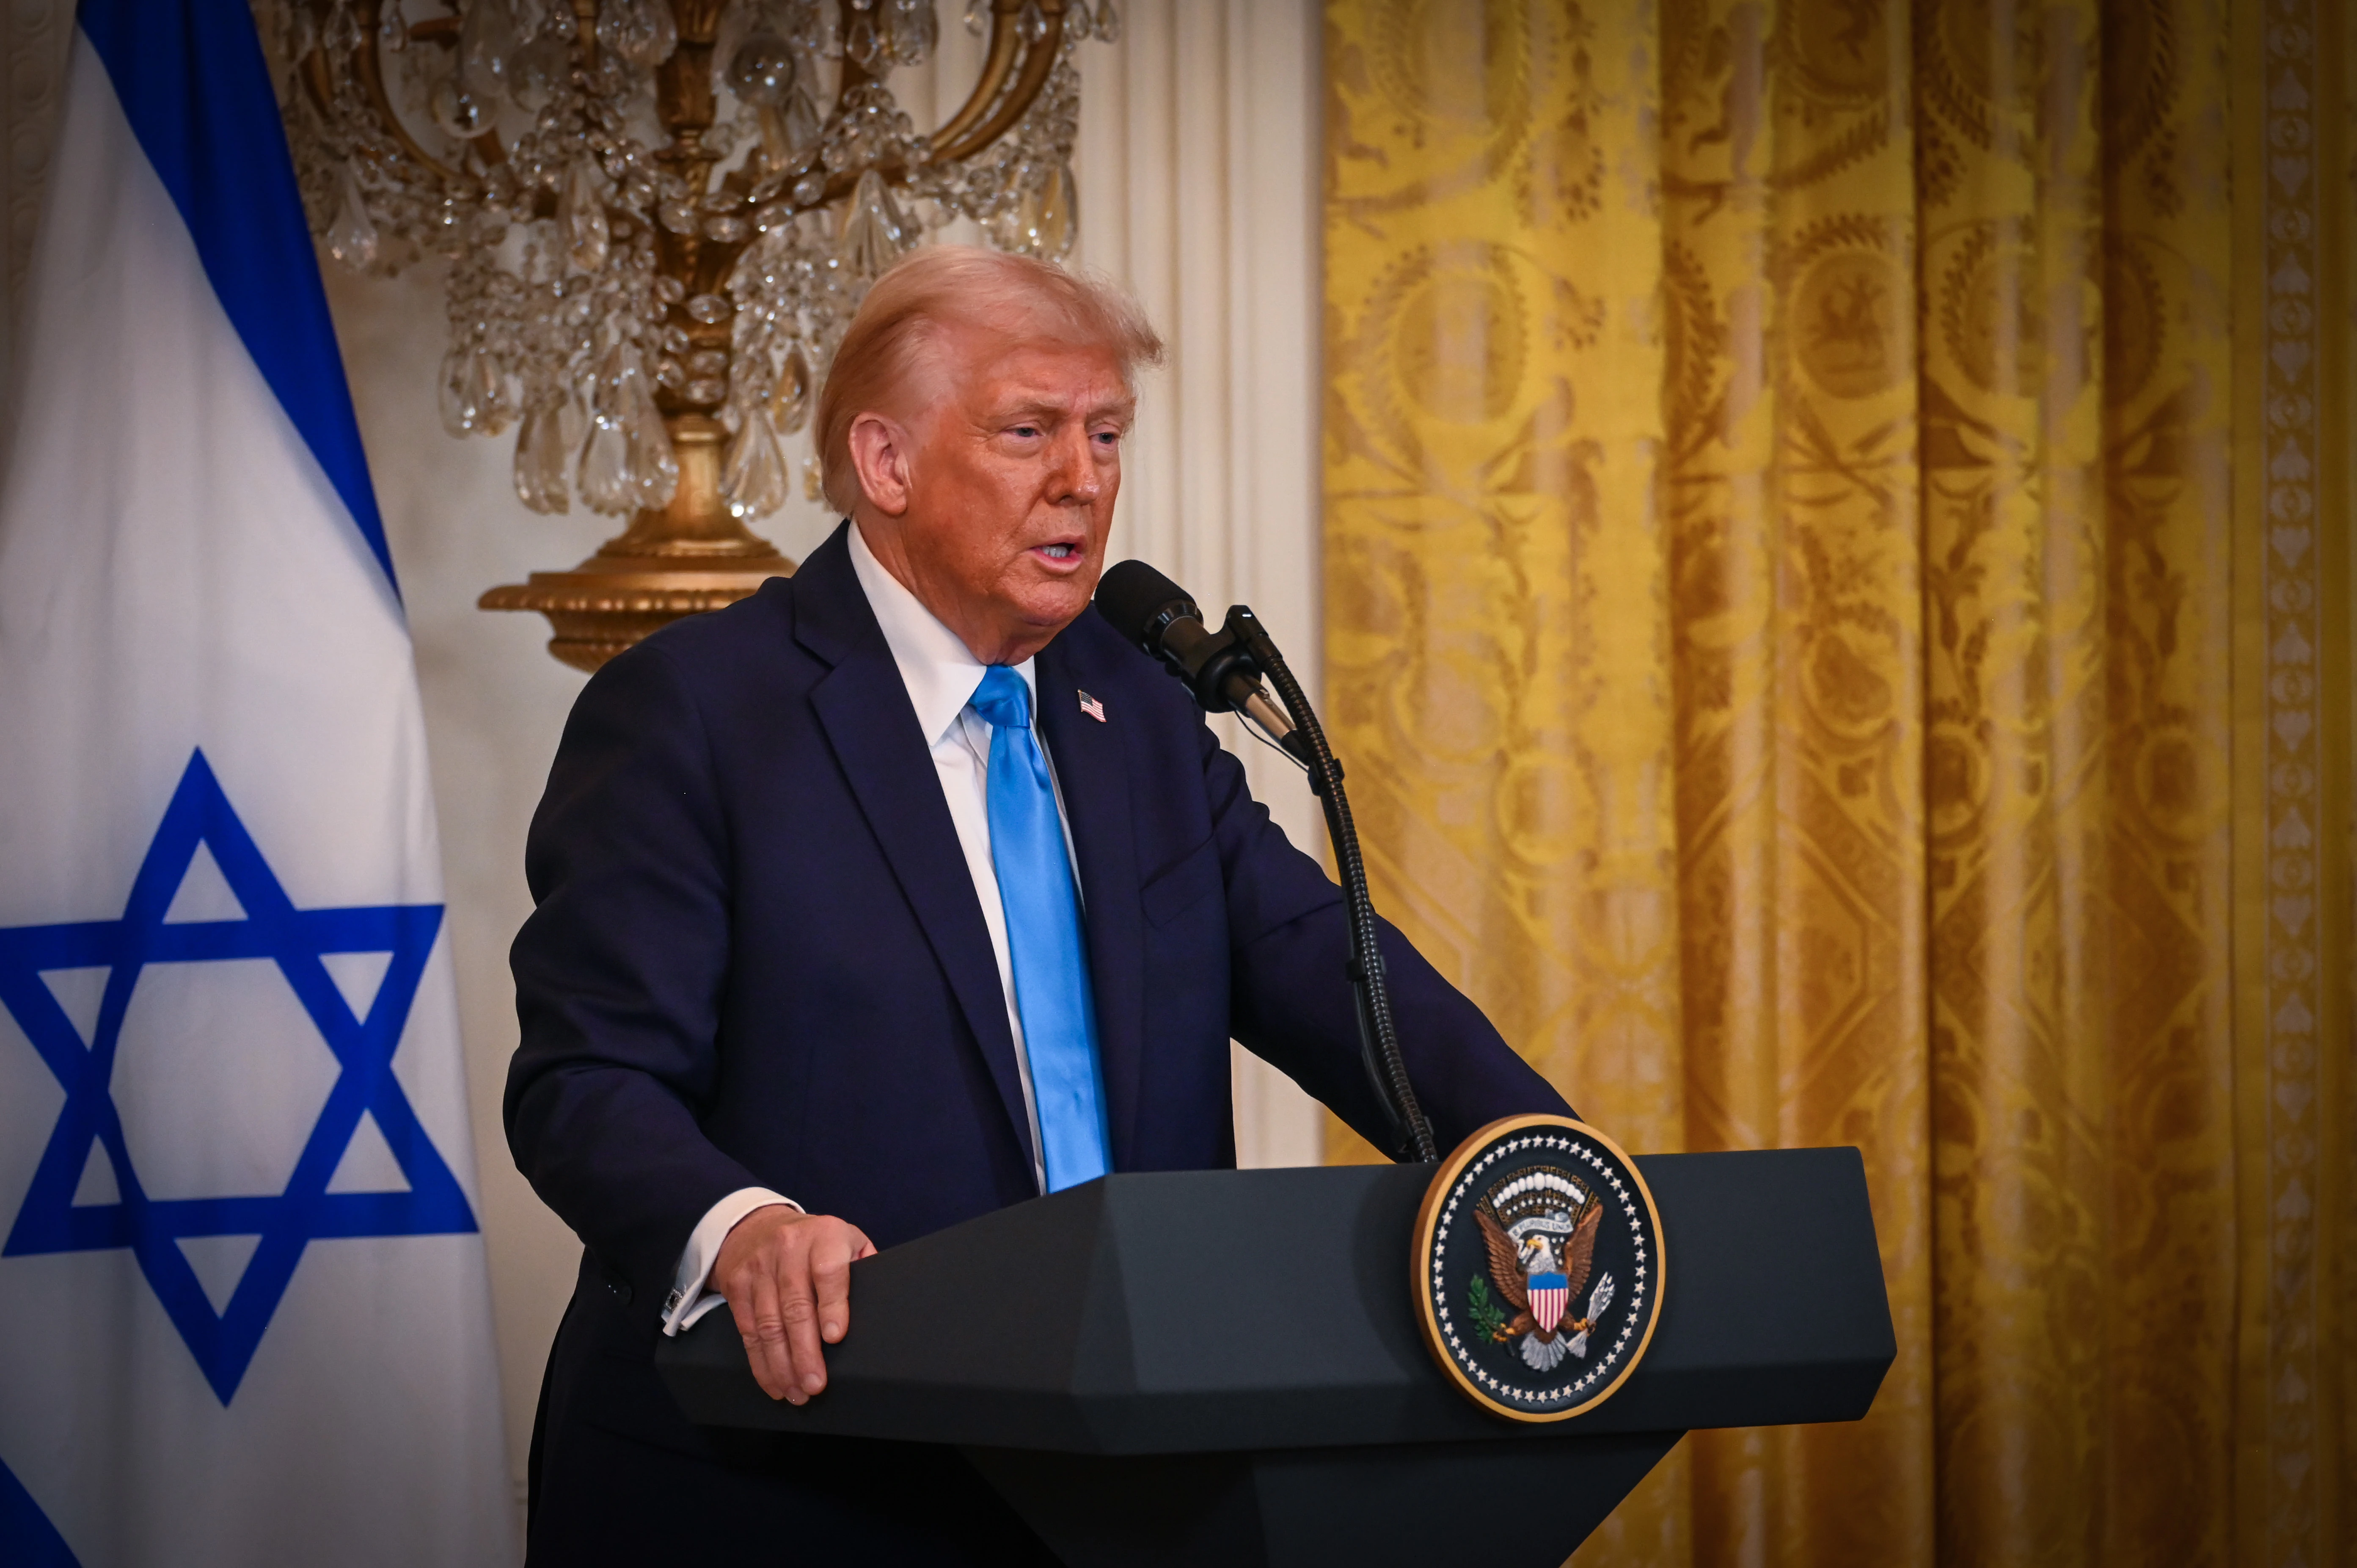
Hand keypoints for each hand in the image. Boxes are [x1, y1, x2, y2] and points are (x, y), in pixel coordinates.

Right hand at [712, 1204, 876, 1403]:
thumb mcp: (846, 1239)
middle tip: (816, 1384)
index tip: (836, 1337)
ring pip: (768, 1324)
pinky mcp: (737, 1285)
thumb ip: (864, 1265)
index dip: (832, 1305)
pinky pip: (747, 1331)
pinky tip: (775, 1382)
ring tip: (797, 1392)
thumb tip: (883, 1304)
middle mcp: (788, 1248)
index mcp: (824, 1235)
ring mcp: (759, 1267)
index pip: (828, 1271)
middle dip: (805, 1351)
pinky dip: (760, 1362)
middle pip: (795, 1305)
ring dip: (782, 1364)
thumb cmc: (814, 1242)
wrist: (756, 1226)